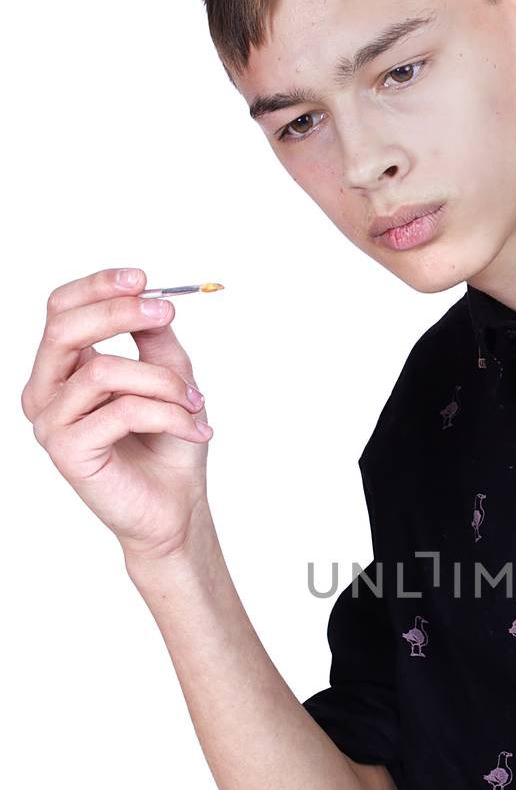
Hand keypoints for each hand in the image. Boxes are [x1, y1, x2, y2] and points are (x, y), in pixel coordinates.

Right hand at [21, 267, 213, 563]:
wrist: (176, 508)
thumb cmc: (168, 446)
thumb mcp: (169, 378)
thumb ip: (154, 339)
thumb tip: (151, 300)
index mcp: (62, 370)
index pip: (60, 310)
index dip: (98, 287)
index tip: (144, 280)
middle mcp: (45, 392)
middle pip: (65, 329)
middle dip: (119, 313)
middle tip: (166, 314)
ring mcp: (50, 422)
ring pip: (104, 370)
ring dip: (163, 381)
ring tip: (196, 403)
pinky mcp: (66, 450)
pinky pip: (121, 411)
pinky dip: (168, 414)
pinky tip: (196, 430)